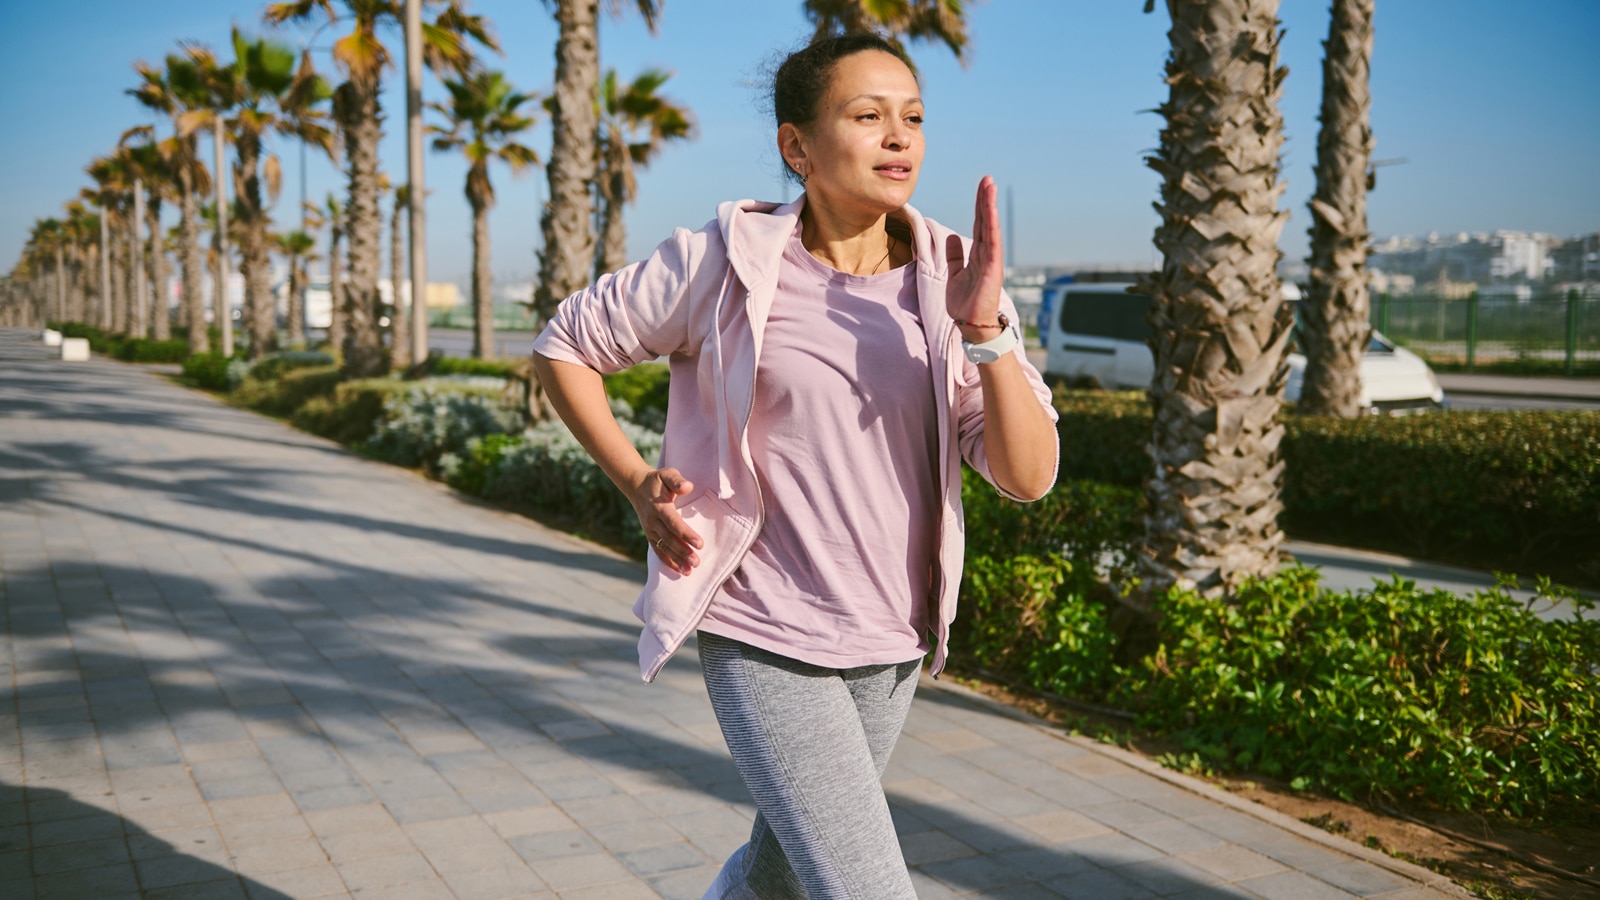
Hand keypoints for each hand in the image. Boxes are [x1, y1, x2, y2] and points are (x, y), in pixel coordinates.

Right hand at [630, 467, 703, 573]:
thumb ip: (677, 480)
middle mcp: (653, 521)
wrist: (636, 486)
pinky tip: (679, 570)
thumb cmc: (657, 481)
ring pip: (664, 547)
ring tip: (690, 570)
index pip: (674, 523)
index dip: (686, 534)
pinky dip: (668, 561)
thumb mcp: (667, 474)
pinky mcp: (650, 535)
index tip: (699, 544)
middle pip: (669, 539)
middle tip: (697, 562)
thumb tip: (687, 487)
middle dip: (683, 552)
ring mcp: (650, 530)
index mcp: (659, 507)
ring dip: (677, 560)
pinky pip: (658, 550)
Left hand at [946, 175, 1006, 342]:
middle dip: (985, 200)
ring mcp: (991, 260)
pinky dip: (992, 227)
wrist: (971, 324)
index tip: (981, 187)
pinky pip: (991, 244)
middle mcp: (987, 254)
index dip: (979, 206)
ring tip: (990, 187)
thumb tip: (951, 237)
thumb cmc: (965, 302)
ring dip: (990, 207)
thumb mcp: (954, 274)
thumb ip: (954, 256)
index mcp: (978, 254)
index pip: (979, 224)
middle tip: (987, 179)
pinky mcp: (992, 269)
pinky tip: (990, 212)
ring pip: (990, 228)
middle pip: (985, 222)